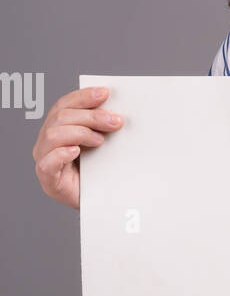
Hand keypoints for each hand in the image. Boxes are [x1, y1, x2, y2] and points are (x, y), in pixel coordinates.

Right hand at [32, 86, 124, 209]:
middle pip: (61, 117)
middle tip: (115, 121)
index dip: (83, 97)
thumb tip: (118, 109)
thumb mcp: (104, 144)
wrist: (100, 203)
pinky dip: (61, 154)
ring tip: (100, 140)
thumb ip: (104, 126)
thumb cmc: (100, 172)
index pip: (65, 105)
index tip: (105, 93)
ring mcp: (45, 159)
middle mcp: (47, 141)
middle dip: (91, 116)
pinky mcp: (48, 179)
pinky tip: (76, 151)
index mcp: (58, 127)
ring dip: (80, 133)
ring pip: (53, 135)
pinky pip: (47, 162)